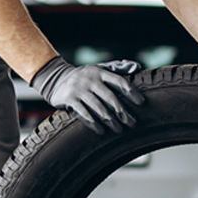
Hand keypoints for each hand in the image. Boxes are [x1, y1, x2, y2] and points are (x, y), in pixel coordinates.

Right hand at [30, 56, 145, 132]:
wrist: (55, 79)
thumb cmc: (84, 77)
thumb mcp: (99, 69)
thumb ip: (117, 67)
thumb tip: (137, 67)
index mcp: (100, 72)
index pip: (119, 81)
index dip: (131, 92)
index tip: (141, 103)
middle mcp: (90, 79)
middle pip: (110, 97)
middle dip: (122, 112)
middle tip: (132, 123)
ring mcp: (78, 89)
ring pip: (98, 107)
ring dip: (110, 120)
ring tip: (119, 129)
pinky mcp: (69, 99)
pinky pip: (83, 113)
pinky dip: (93, 123)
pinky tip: (101, 131)